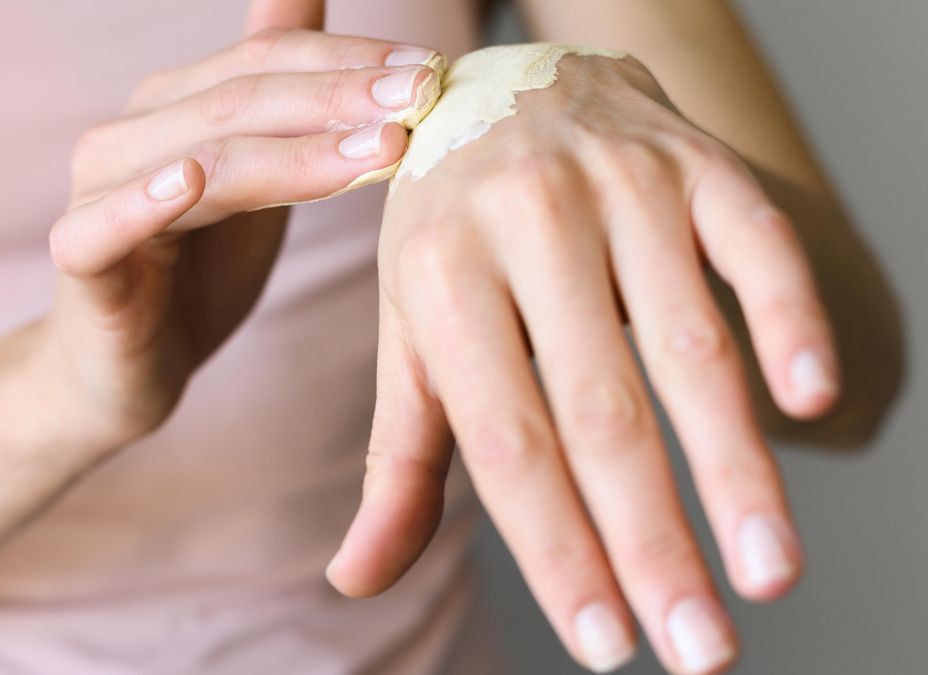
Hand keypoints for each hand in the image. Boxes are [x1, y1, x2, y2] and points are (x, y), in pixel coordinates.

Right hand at [28, 0, 440, 451]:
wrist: (119, 371)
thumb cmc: (195, 273)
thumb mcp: (255, 183)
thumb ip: (279, 100)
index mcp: (174, 105)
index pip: (269, 60)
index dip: (351, 59)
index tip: (430, 69)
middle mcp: (130, 133)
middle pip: (241, 99)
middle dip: (340, 96)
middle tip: (420, 98)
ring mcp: (96, 192)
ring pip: (201, 158)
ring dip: (291, 152)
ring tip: (375, 149)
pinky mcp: (77, 258)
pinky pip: (106, 226)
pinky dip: (145, 202)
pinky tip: (189, 183)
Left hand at [328, 52, 839, 672]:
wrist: (502, 85)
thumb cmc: (450, 234)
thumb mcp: (410, 331)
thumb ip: (398, 459)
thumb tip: (355, 580)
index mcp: (441, 277)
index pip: (507, 440)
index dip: (556, 548)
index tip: (606, 645)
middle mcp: (527, 225)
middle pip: (601, 410)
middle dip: (654, 541)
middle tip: (699, 648)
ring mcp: (619, 187)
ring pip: (688, 343)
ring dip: (737, 467)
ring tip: (769, 572)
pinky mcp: (696, 163)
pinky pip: (756, 244)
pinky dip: (788, 320)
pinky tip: (811, 402)